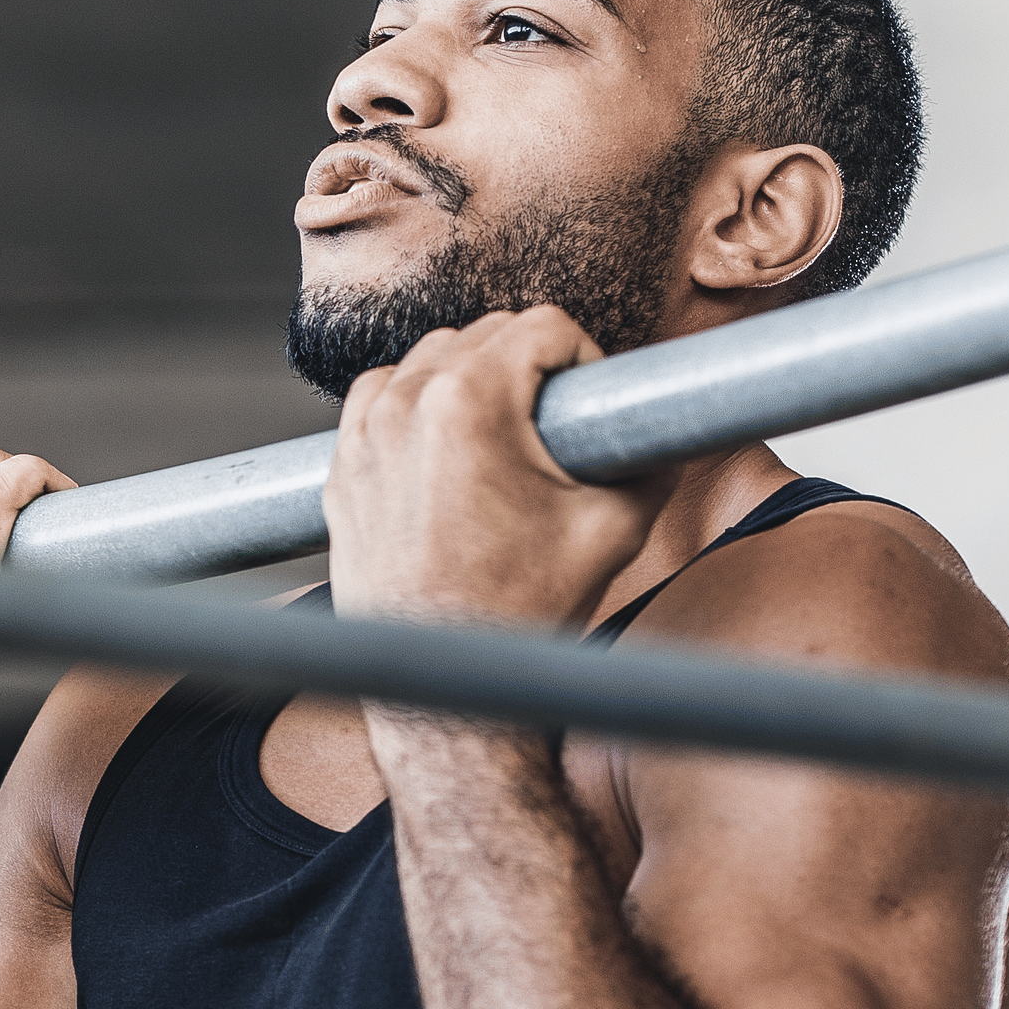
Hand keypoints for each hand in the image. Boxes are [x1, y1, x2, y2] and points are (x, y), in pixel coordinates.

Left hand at [323, 310, 666, 631]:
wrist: (446, 682)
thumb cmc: (519, 611)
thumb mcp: (613, 528)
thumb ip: (650, 461)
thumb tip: (668, 434)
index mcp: (469, 402)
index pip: (542, 326)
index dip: (583, 358)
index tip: (590, 403)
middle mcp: (403, 405)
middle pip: (481, 333)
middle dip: (527, 366)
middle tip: (555, 427)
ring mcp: (361, 437)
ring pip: (425, 360)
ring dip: (468, 379)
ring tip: (504, 438)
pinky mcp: (340, 470)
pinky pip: (378, 403)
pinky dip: (413, 409)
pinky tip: (447, 451)